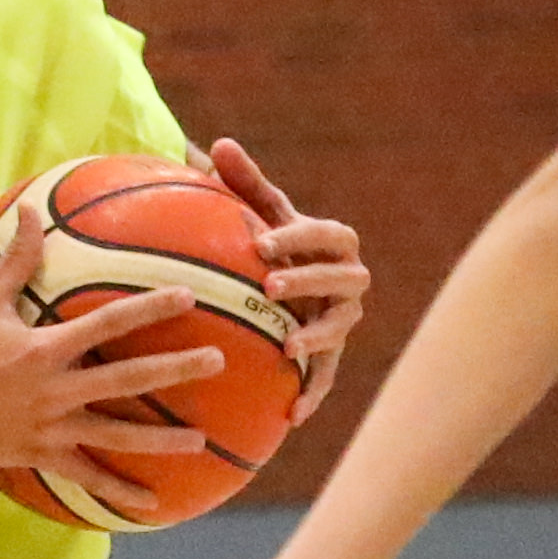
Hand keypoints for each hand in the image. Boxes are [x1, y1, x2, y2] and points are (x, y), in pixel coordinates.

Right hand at [0, 207, 224, 517]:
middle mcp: (54, 390)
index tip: (188, 296)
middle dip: (174, 370)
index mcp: (45, 350)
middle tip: (217, 362)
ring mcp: (50, 427)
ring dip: (159, 439)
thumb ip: (16, 261)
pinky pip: (86, 476)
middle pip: (126, 379)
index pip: (107, 323)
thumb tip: (31, 212)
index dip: (149, 309)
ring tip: (199, 440)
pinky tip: (152, 504)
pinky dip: (118, 491)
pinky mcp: (42, 456)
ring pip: (114, 434)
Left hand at [200, 136, 366, 422]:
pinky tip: (293, 415)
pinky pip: (327, 376)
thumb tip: (212, 142)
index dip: (299, 237)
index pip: (326, 234)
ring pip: (341, 326)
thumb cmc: (263, 244)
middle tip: (271, 286)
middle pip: (345, 278)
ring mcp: (340, 319)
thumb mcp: (253, 215)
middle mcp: (344, 280)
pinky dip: (314, 393)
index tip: (261, 242)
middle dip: (312, 280)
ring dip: (319, 336)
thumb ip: (240, 183)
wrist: (278, 289)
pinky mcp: (329, 355)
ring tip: (287, 347)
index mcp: (328, 243)